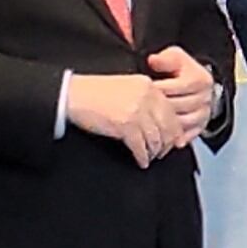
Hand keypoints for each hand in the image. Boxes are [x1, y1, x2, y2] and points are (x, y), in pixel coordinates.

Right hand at [67, 71, 187, 168]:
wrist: (72, 95)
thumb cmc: (94, 93)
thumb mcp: (126, 88)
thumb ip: (146, 100)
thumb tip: (161, 121)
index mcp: (147, 86)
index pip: (171, 111)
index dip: (174, 130)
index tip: (173, 140)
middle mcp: (145, 97)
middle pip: (168, 126)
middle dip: (166, 144)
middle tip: (162, 152)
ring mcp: (136, 111)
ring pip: (156, 138)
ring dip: (154, 152)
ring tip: (150, 157)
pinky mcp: (125, 125)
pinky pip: (141, 147)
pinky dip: (142, 157)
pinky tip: (141, 160)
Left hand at [146, 46, 216, 138]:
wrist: (194, 85)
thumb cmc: (182, 71)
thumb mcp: (174, 57)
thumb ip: (165, 58)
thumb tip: (153, 60)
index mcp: (201, 80)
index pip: (176, 86)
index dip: (159, 87)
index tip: (144, 88)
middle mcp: (206, 98)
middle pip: (178, 106)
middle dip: (158, 106)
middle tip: (140, 106)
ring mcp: (203, 115)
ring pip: (181, 122)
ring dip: (163, 123)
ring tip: (147, 120)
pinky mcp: (200, 127)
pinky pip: (186, 135)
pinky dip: (173, 137)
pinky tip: (160, 136)